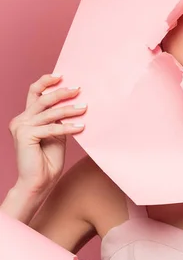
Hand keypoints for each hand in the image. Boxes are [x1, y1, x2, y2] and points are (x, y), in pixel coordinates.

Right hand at [8, 73, 86, 197]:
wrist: (38, 183)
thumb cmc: (48, 161)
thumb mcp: (56, 134)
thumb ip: (58, 119)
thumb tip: (74, 103)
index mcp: (26, 117)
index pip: (34, 93)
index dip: (46, 81)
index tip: (62, 76)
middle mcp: (20, 120)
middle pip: (42, 98)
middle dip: (61, 92)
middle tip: (78, 89)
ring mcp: (20, 127)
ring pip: (49, 112)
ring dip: (69, 109)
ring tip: (84, 108)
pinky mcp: (25, 136)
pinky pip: (51, 128)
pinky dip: (67, 127)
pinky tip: (81, 127)